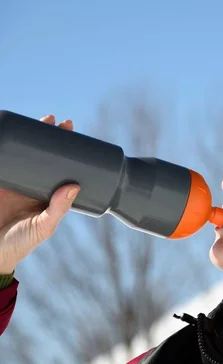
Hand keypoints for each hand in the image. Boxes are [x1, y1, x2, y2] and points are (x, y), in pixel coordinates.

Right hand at [0, 114, 79, 273]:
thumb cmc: (20, 244)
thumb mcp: (43, 227)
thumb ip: (58, 209)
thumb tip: (74, 186)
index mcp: (46, 192)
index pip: (59, 165)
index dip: (66, 149)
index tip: (72, 132)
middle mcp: (31, 183)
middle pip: (41, 154)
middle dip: (49, 136)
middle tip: (57, 121)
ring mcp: (12, 181)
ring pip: (21, 153)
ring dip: (28, 136)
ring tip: (40, 120)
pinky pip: (1, 159)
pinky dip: (3, 146)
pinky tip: (7, 132)